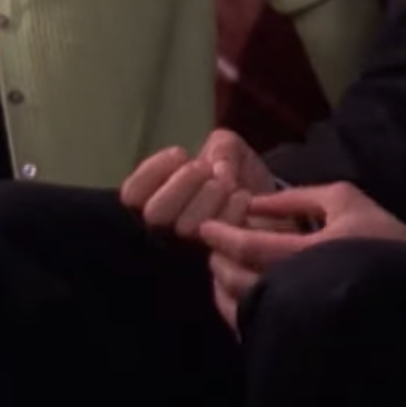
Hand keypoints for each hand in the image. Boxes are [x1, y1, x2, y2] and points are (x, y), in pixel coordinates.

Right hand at [119, 128, 275, 240]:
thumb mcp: (227, 148)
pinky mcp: (218, 260)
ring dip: (211, 195)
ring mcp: (190, 249)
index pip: (132, 194)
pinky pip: (219, 236)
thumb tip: (217, 170)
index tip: (181, 153)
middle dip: (183, 183)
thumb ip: (220, 146)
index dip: (154, 170)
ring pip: (186, 226)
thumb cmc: (237, 174)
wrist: (273, 206)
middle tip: (204, 170)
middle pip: (154, 213)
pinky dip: (234, 208)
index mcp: (156, 200)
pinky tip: (244, 197)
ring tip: (228, 184)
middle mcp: (166, 230)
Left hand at [198, 182, 405, 330]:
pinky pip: (257, 328)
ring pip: (244, 308)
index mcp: (310, 254)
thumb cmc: (379, 234)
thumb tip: (251, 203)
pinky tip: (238, 295)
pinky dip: (238, 311)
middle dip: (219, 262)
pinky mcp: (302, 333)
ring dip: (224, 286)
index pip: (251, 248)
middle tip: (211, 247)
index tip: (205, 228)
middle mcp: (300, 290)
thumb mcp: (343, 199)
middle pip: (240, 281)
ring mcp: (300, 316)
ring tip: (222, 269)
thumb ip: (295, 198)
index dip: (222, 236)